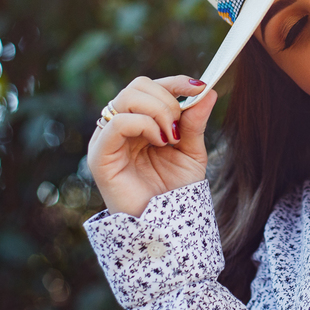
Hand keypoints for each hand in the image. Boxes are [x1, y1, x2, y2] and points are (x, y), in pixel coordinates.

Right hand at [87, 76, 217, 216]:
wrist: (166, 227)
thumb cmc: (175, 192)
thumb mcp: (191, 152)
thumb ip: (195, 122)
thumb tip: (209, 90)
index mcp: (138, 123)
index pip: (148, 87)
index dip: (173, 82)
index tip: (198, 87)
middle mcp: (119, 127)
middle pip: (136, 87)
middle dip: (166, 99)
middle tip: (180, 126)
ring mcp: (107, 140)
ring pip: (125, 98)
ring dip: (157, 111)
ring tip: (171, 137)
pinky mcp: (100, 156)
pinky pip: (116, 123)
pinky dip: (143, 124)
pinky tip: (160, 141)